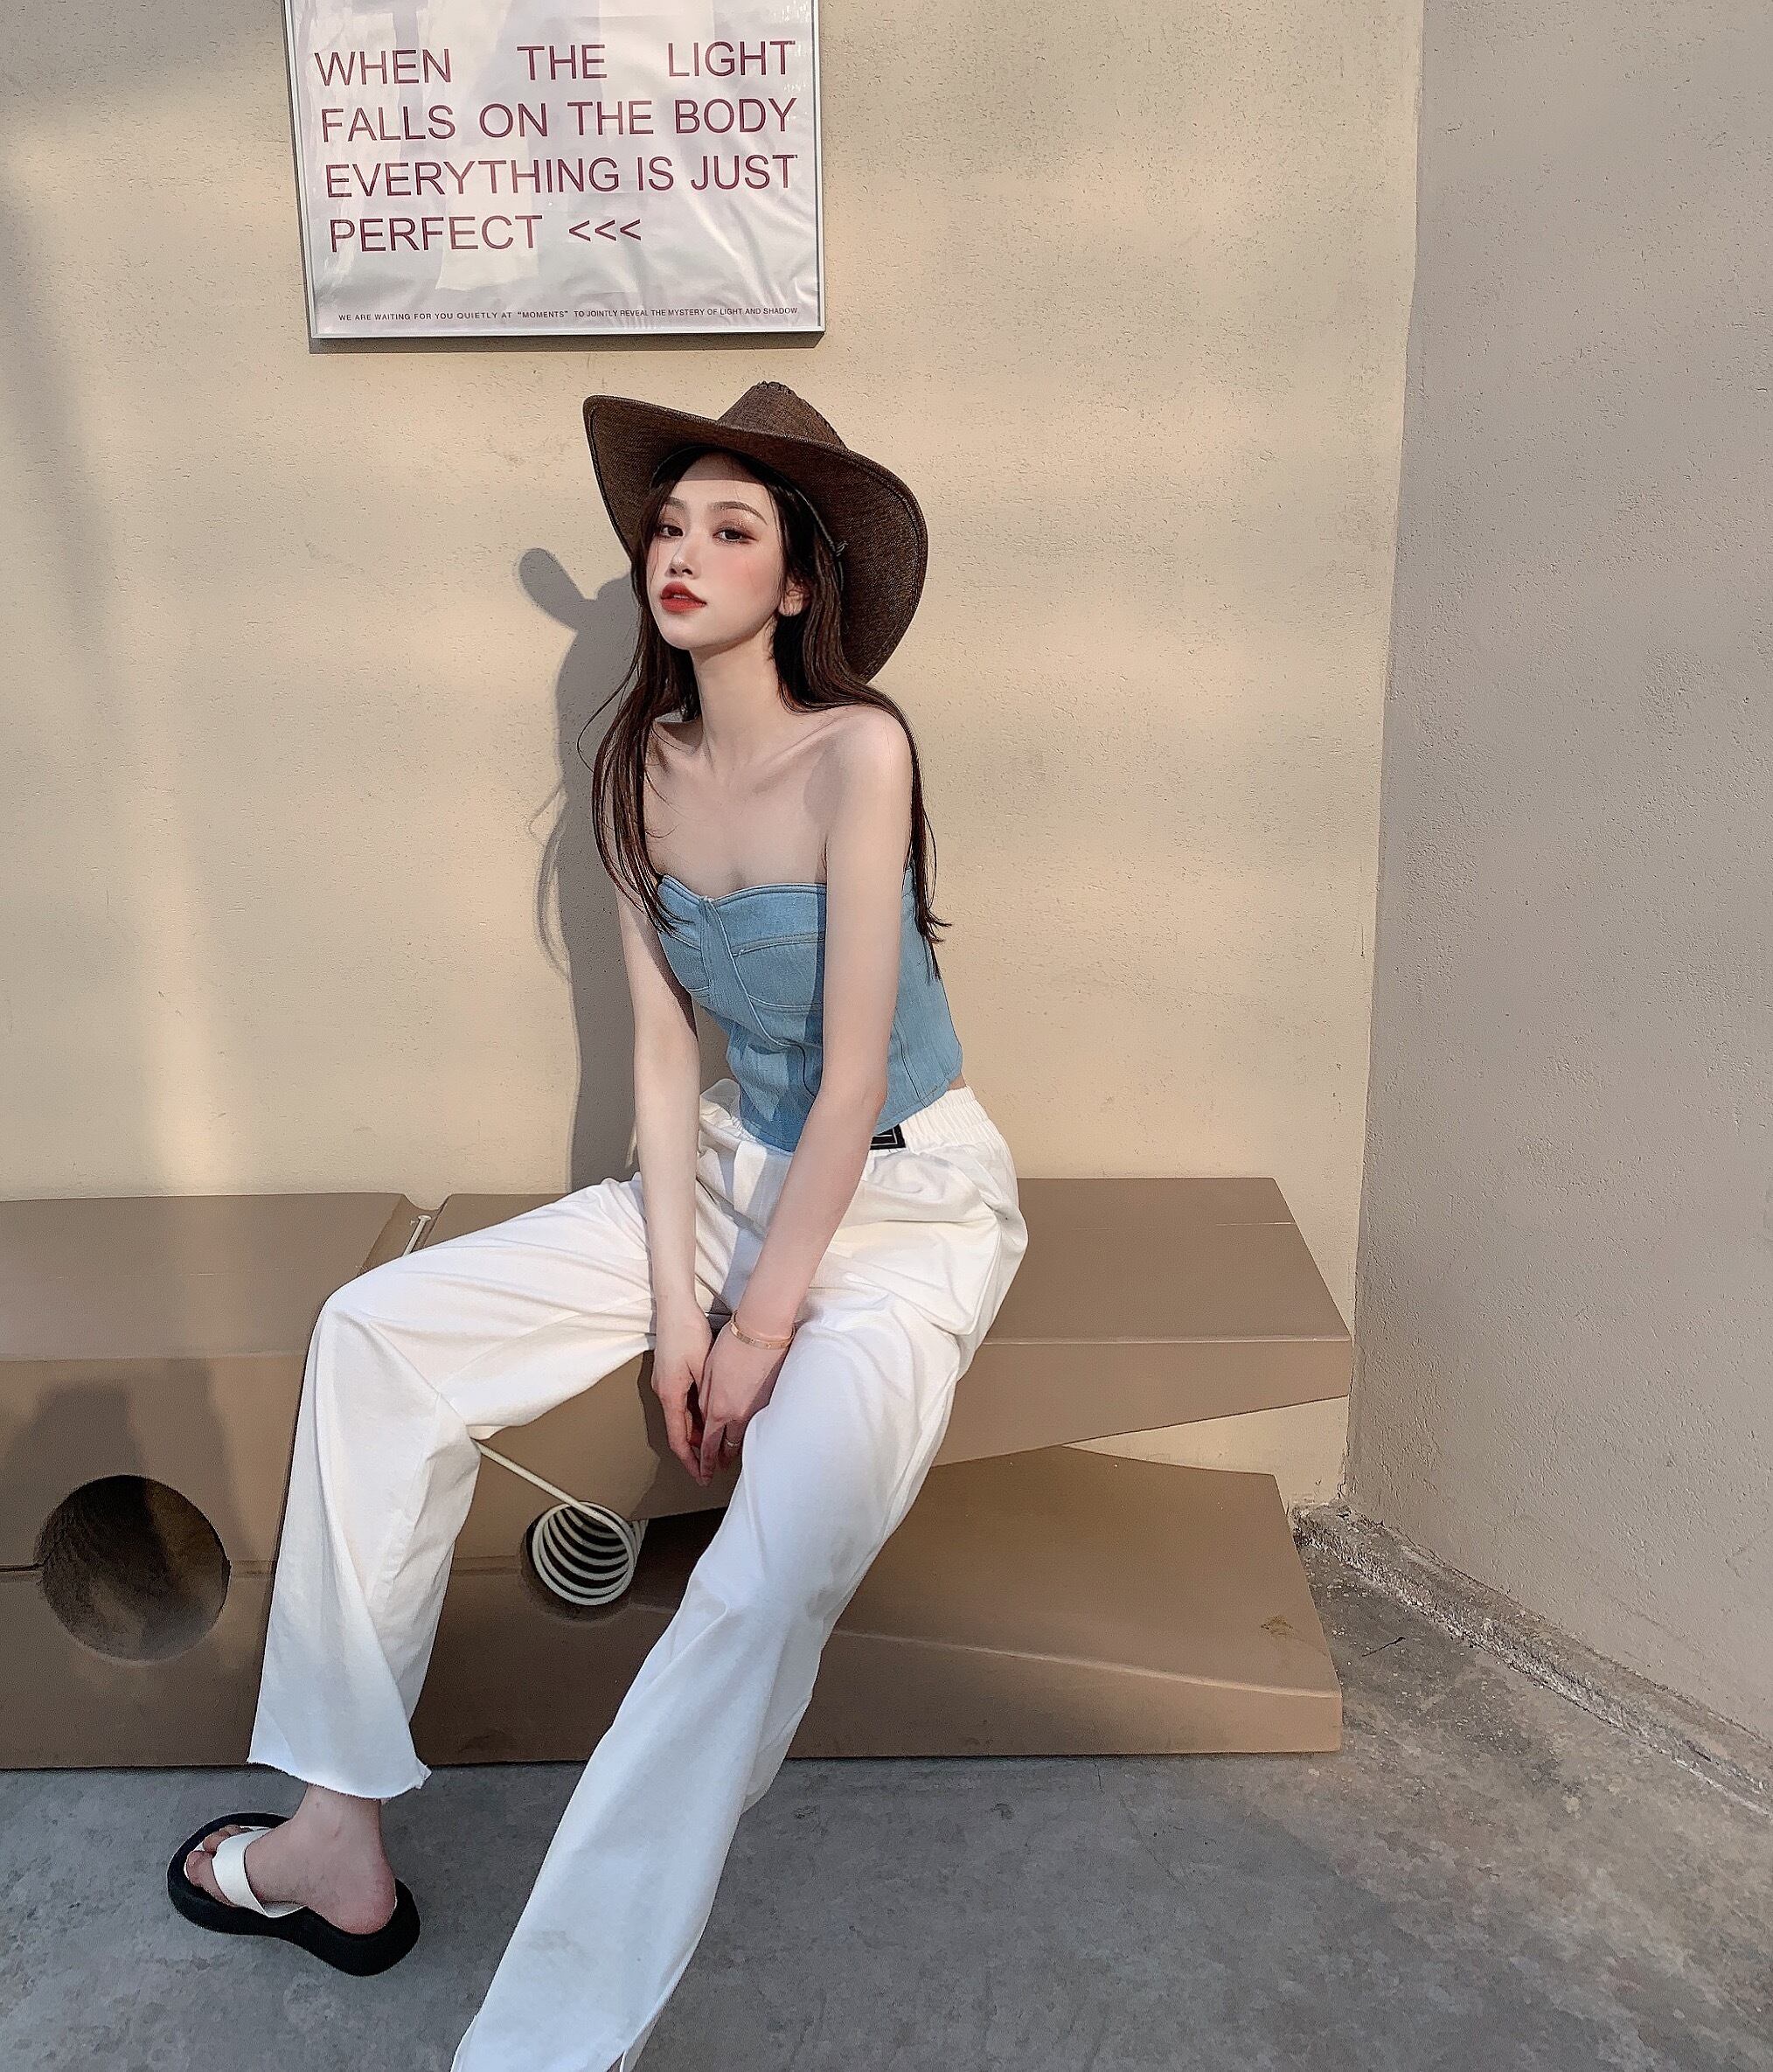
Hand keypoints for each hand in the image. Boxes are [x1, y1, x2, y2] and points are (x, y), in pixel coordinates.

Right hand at [650, 1308, 713, 1483]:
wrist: (674, 1308)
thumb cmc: (687, 1333)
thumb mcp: (703, 1367)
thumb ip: (707, 1396)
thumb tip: (715, 1419)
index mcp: (671, 1394)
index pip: (679, 1439)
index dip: (691, 1460)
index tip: (701, 1476)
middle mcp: (664, 1392)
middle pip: (679, 1431)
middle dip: (695, 1451)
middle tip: (712, 1466)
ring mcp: (665, 1383)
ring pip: (681, 1417)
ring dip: (696, 1433)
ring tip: (715, 1446)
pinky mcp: (670, 1374)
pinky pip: (681, 1403)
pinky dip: (694, 1416)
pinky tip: (709, 1417)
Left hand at [692, 1317, 790, 1485]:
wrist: (763, 1332)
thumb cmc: (733, 1345)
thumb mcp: (708, 1372)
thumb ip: (705, 1400)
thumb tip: (705, 1417)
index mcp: (719, 1408)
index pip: (710, 1445)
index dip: (705, 1462)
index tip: (704, 1473)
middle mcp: (739, 1414)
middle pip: (730, 1445)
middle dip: (724, 1458)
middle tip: (720, 1467)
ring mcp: (758, 1408)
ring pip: (746, 1434)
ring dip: (738, 1445)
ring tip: (734, 1453)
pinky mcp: (772, 1399)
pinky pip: (759, 1420)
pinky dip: (752, 1427)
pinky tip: (751, 1428)